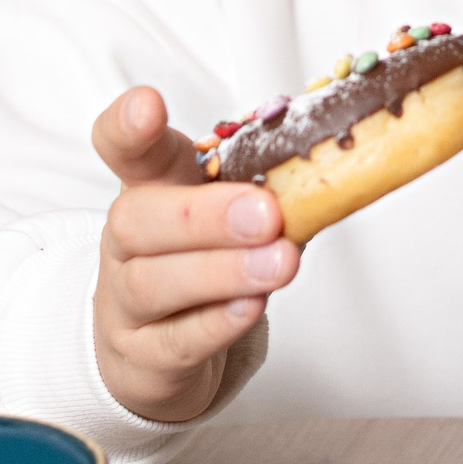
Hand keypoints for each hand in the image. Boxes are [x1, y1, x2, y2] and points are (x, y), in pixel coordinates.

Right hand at [91, 86, 298, 422]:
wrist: (153, 351)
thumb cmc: (202, 262)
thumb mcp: (228, 213)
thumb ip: (266, 188)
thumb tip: (339, 165)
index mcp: (150, 190)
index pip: (126, 149)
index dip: (129, 127)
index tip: (148, 104)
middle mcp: (126, 244)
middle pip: (137, 221)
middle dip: (204, 215)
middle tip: (266, 213)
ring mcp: (124, 304)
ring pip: (155, 284)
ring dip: (224, 271)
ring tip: (280, 264)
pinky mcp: (141, 359)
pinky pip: (175, 341)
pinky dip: (217, 324)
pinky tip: (251, 308)